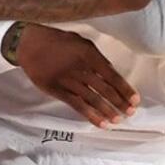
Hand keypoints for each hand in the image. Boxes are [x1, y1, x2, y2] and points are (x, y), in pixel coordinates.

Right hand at [16, 26, 139, 128]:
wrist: (29, 45)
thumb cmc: (57, 41)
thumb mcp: (80, 42)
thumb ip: (96, 56)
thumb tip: (110, 71)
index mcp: (88, 55)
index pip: (112, 75)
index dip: (125, 89)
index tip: (135, 99)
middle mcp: (80, 69)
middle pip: (104, 89)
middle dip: (119, 102)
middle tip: (130, 112)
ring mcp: (68, 81)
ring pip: (93, 99)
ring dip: (107, 111)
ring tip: (118, 120)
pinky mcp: (57, 91)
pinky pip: (77, 105)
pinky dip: (90, 115)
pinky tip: (101, 123)